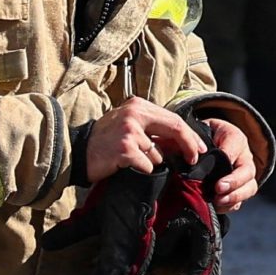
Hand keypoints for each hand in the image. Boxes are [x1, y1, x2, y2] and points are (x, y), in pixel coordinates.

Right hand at [86, 98, 208, 181]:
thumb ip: (153, 130)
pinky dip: (141, 169)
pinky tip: (127, 166)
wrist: (76, 152)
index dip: (190, 135)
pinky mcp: (125, 148)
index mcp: (138, 105)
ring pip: (159, 153)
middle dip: (189, 146)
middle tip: (193, 159)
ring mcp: (130, 130)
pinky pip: (147, 165)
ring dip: (152, 162)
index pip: (174, 119)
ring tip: (133, 161)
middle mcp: (135, 114)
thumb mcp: (130, 126)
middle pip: (175, 129)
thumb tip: (182, 143)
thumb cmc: (105, 141)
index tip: (199, 148)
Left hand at [203, 118, 258, 211]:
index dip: (227, 156)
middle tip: (219, 188)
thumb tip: (191, 151)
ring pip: (249, 187)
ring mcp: (244, 175)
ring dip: (235, 196)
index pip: (235, 144)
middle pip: (247, 171)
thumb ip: (198, 137)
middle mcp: (244, 157)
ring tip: (219, 201)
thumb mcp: (203, 129)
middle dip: (234, 181)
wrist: (212, 143)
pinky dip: (231, 205)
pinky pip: (242, 200)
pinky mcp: (240, 189)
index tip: (216, 163)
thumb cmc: (206, 136)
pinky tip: (218, 207)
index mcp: (236, 138)